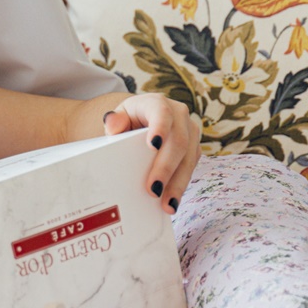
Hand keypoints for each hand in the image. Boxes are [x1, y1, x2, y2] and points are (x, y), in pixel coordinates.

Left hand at [102, 93, 200, 213]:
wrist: (141, 121)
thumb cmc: (128, 120)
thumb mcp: (119, 117)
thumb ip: (114, 121)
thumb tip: (113, 124)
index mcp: (157, 103)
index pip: (161, 113)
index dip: (160, 127)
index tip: (153, 145)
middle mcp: (179, 115)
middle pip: (177, 141)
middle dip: (166, 168)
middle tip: (153, 189)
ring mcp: (190, 131)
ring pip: (188, 158)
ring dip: (178, 183)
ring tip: (167, 205)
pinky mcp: (194, 148)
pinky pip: (190, 168)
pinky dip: (180, 186)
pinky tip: (172, 201)